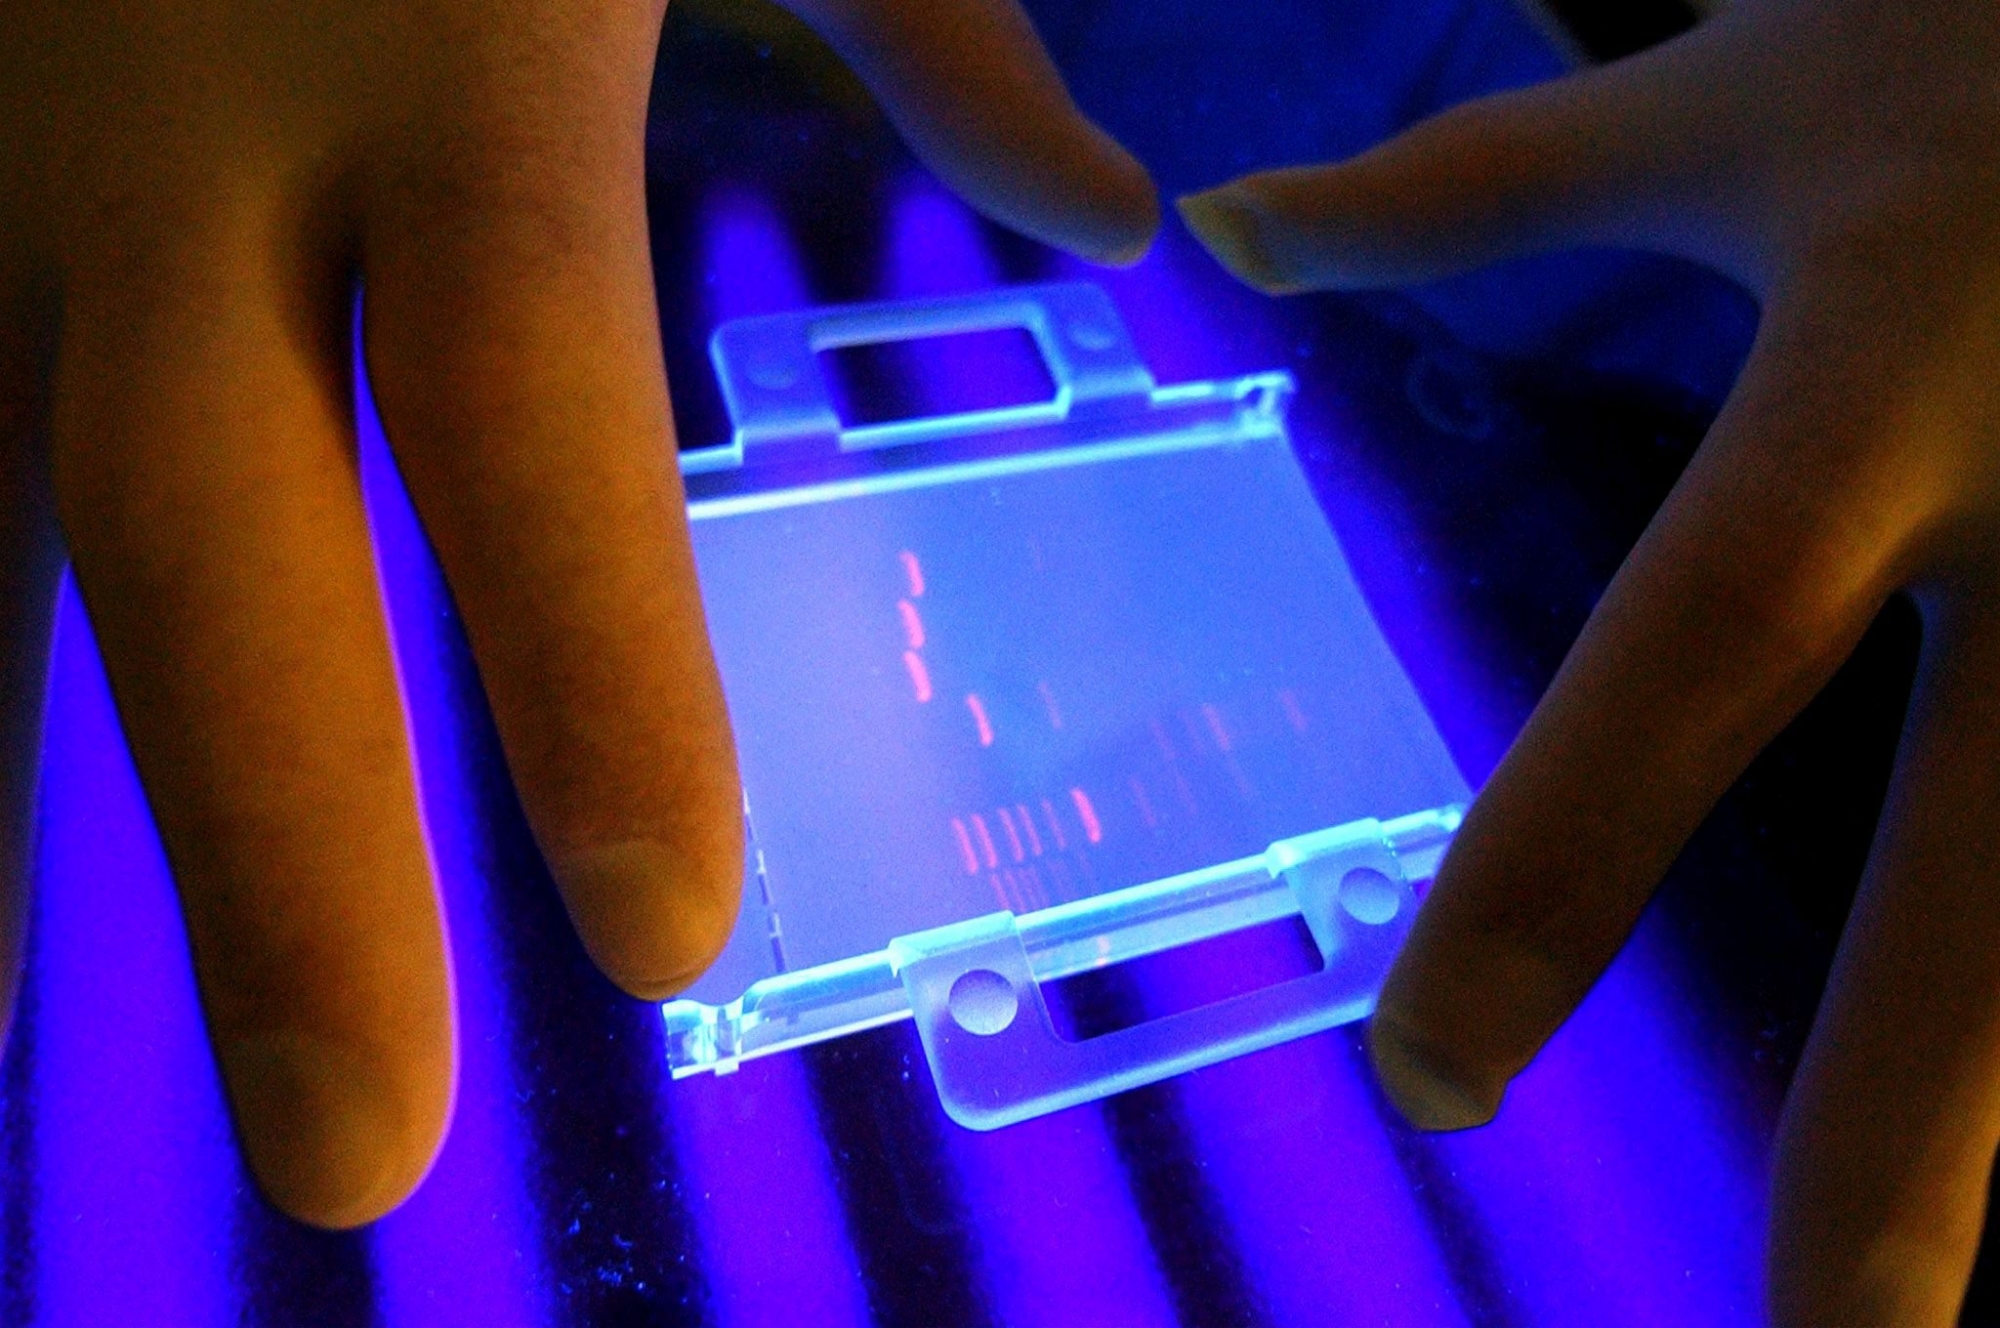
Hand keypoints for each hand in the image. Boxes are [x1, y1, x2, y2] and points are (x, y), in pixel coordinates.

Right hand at [0, 0, 1153, 1228]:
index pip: (526, 411)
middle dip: (274, 869)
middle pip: (199, 542)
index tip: (666, 943)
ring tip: (23, 1057)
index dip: (587, 682)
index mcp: (451, 35)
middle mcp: (176, 114)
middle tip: (364, 1167)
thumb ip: (930, 20)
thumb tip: (1113, 228)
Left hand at [1180, 2, 1999, 1320]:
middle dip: (1919, 1130)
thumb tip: (1233, 233)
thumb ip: (1474, 190)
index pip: (1686, 656)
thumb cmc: (1972, 33)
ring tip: (1935, 1308)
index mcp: (1875, 372)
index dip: (1555, 877)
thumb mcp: (1737, 100)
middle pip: (1997, 859)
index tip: (1427, 1086)